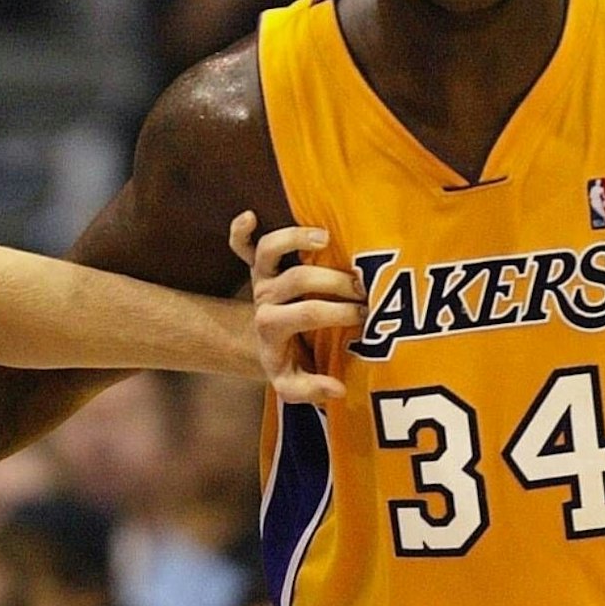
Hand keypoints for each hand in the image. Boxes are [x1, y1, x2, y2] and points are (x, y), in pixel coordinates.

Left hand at [229, 211, 364, 403]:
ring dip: (295, 238)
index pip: (306, 313)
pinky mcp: (256, 265)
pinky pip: (240, 246)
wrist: (266, 345)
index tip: (365, 315)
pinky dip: (239, 231)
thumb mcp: (293, 383)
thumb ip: (312, 390)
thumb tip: (337, 390)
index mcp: (272, 327)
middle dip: (335, 281)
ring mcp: (260, 279)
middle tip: (365, 287)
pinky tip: (250, 215)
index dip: (337, 311)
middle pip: (296, 279)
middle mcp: (265, 298)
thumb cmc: (288, 361)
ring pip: (268, 250)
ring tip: (326, 238)